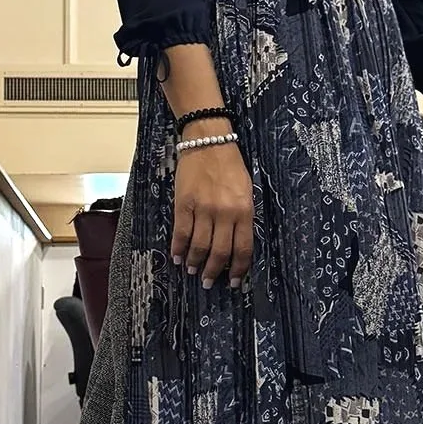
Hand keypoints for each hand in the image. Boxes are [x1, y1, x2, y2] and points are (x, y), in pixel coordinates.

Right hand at [171, 135, 253, 287]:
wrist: (209, 141)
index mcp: (244, 210)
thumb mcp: (246, 191)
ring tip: (192, 270)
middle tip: (209, 282)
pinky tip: (177, 256)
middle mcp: (225, 213)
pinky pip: (181, 232)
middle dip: (214, 271)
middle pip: (220, 252)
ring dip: (194, 262)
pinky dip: (178, 247)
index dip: (238, 269)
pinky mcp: (184, 204)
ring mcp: (203, 209)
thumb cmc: (230, 165)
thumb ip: (243, 216)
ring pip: (199, 246)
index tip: (233, 280)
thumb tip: (235, 243)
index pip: (243, 248)